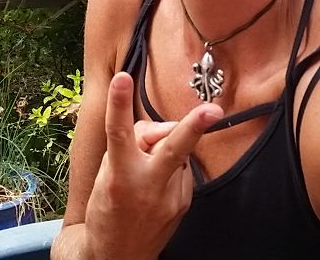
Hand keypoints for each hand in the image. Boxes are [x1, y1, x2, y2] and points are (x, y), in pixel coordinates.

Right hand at [82, 72, 221, 259]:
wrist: (116, 257)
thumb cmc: (106, 210)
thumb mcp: (106, 175)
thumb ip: (129, 147)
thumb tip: (159, 129)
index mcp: (120, 176)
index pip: (119, 132)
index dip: (119, 103)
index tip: (122, 77)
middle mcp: (147, 186)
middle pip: (173, 148)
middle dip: (194, 127)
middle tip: (213, 110)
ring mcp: (170, 198)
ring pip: (176, 152)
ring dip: (165, 148)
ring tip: (147, 167)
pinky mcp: (183, 204)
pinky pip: (181, 170)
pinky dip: (171, 168)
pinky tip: (157, 184)